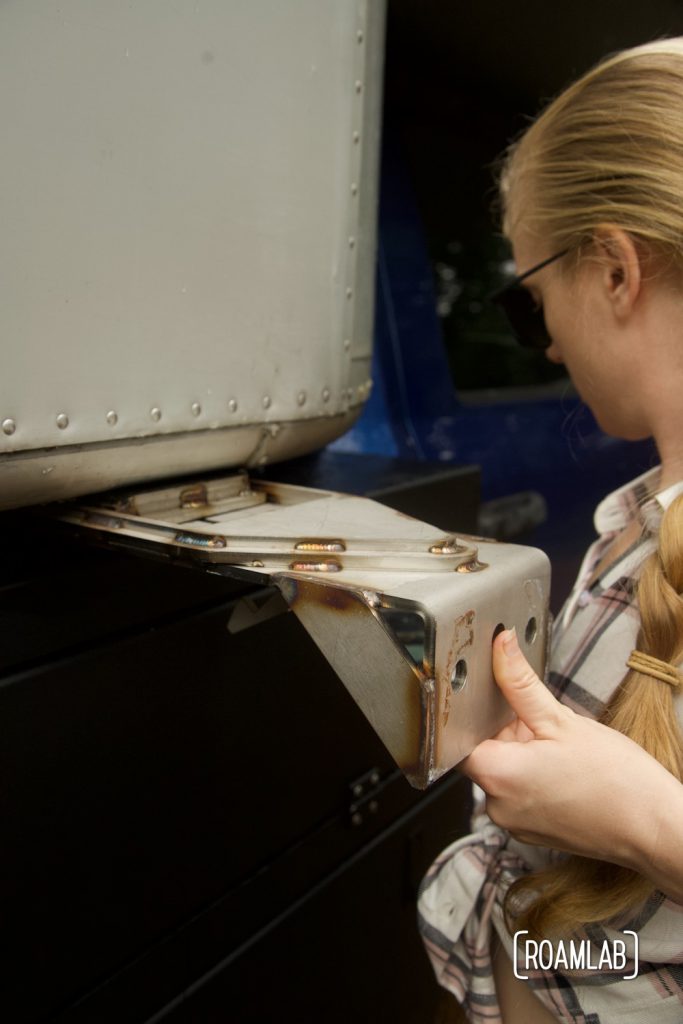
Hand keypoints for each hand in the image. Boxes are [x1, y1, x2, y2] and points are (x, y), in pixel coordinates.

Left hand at [460, 630, 682, 897]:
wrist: (654, 828)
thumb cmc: (617, 781)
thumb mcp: (562, 720)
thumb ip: (520, 683)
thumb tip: (500, 647)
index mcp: (497, 776)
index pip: (458, 737)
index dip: (474, 714)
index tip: (491, 698)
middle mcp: (498, 806)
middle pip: (483, 753)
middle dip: (507, 732)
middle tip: (540, 723)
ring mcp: (516, 823)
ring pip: (504, 772)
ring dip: (522, 753)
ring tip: (559, 749)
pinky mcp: (533, 831)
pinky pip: (520, 793)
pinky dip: (534, 776)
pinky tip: (564, 769)